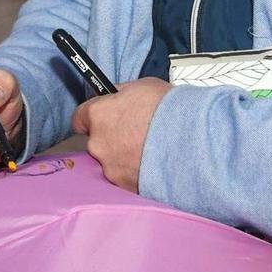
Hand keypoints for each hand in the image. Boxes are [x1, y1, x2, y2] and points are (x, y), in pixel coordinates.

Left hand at [70, 78, 171, 193]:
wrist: (192, 140)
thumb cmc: (170, 110)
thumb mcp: (142, 86)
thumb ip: (121, 94)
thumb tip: (115, 96)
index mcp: (98, 115)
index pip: (79, 118)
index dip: (92, 118)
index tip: (102, 118)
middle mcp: (98, 143)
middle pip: (97, 142)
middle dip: (112, 139)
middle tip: (135, 133)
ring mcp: (111, 167)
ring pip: (112, 162)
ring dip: (125, 157)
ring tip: (150, 150)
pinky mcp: (126, 186)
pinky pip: (127, 177)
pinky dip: (137, 172)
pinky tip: (154, 163)